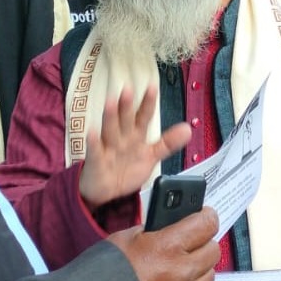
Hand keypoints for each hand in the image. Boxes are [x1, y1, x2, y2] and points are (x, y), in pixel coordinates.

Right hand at [79, 84, 191, 208]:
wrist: (106, 192)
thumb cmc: (126, 169)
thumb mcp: (150, 156)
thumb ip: (168, 143)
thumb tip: (188, 128)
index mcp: (135, 136)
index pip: (143, 117)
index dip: (148, 104)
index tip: (153, 87)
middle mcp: (121, 138)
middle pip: (125, 120)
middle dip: (127, 105)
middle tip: (128, 88)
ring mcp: (107, 148)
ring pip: (109, 130)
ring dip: (110, 116)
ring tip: (110, 101)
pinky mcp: (96, 161)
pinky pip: (94, 151)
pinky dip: (93, 142)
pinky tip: (92, 132)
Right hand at [107, 207, 220, 280]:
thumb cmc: (103, 278)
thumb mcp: (123, 239)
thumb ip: (151, 230)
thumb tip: (167, 227)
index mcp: (167, 246)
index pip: (207, 224)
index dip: (206, 216)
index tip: (204, 215)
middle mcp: (182, 271)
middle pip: (213, 250)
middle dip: (203, 242)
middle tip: (190, 242)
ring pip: (211, 275)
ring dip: (200, 268)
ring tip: (181, 266)